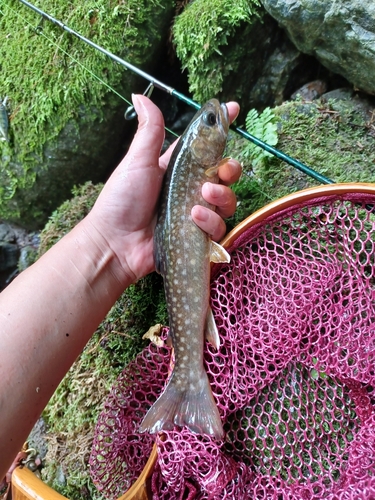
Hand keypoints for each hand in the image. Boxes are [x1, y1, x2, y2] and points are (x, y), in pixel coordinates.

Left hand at [88, 95, 240, 283]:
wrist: (115, 243)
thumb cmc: (121, 200)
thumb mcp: (137, 161)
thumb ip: (149, 131)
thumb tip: (139, 95)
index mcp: (177, 169)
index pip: (204, 145)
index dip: (219, 128)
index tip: (233, 109)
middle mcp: (189, 190)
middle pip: (223, 175)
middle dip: (230, 169)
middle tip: (222, 171)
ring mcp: (194, 213)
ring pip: (226, 201)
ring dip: (222, 196)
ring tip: (204, 196)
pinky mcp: (196, 235)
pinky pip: (218, 227)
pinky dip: (211, 221)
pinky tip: (195, 218)